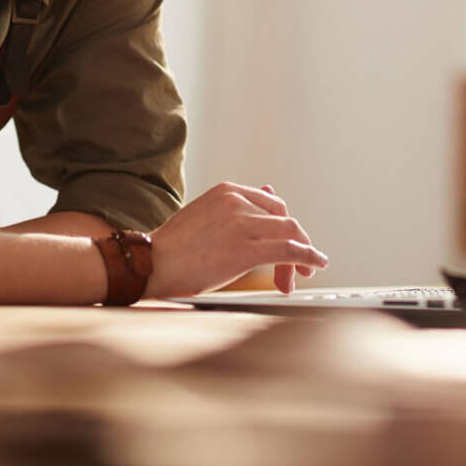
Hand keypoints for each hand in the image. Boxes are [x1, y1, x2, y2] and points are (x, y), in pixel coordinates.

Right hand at [144, 182, 327, 298]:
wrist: (152, 263)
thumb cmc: (176, 246)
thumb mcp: (208, 215)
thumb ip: (238, 208)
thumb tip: (270, 191)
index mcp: (228, 190)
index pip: (272, 204)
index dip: (284, 227)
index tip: (287, 246)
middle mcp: (237, 201)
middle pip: (284, 218)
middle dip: (296, 242)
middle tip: (296, 268)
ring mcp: (242, 223)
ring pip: (290, 233)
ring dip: (301, 255)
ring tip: (300, 275)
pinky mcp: (245, 249)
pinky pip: (288, 250)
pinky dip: (307, 257)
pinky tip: (313, 265)